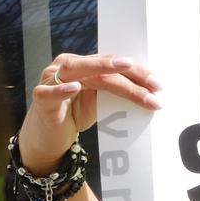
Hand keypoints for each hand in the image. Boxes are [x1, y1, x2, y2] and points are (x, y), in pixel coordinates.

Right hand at [18, 54, 159, 174]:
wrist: (48, 137)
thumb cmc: (74, 114)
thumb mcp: (100, 101)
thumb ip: (117, 91)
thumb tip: (150, 92)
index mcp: (84, 64)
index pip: (114, 63)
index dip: (137, 71)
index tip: (159, 83)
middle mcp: (67, 66)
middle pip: (102, 67)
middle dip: (130, 75)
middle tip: (154, 85)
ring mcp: (50, 79)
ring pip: (79, 71)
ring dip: (104, 70)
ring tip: (123, 67)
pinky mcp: (40, 98)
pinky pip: (49, 92)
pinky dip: (61, 89)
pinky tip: (75, 87)